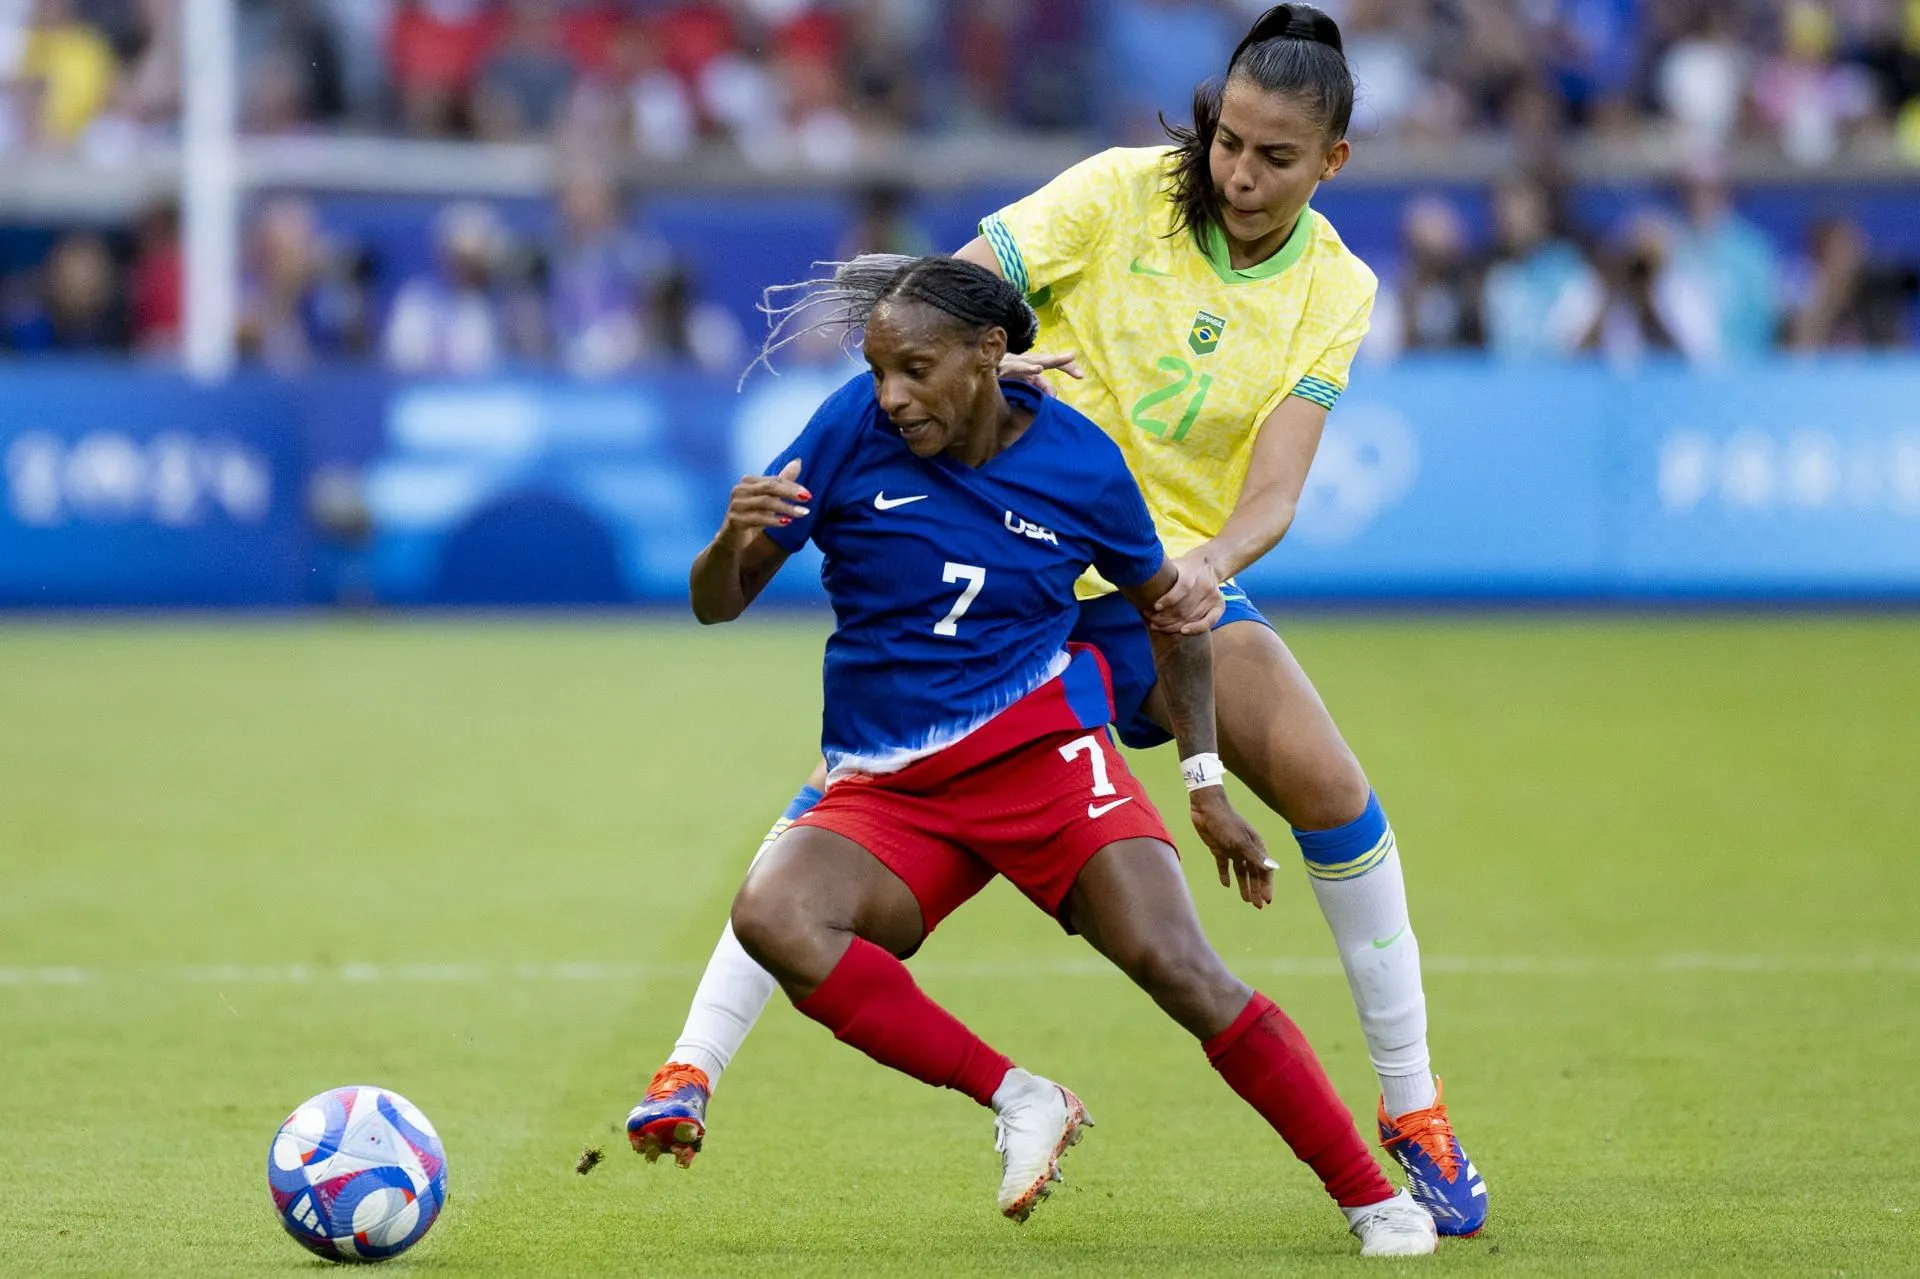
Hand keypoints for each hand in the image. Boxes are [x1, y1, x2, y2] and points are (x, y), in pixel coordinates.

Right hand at [720, 459, 808, 548]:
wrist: (733, 541)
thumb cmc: (753, 518)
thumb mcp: (770, 500)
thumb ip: (782, 482)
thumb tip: (798, 461)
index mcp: (748, 482)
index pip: (774, 480)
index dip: (792, 486)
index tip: (809, 495)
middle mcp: (740, 490)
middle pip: (769, 487)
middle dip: (790, 493)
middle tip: (807, 499)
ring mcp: (736, 505)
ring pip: (764, 502)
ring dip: (786, 508)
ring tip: (802, 513)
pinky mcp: (734, 520)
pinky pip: (757, 518)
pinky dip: (773, 520)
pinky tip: (786, 522)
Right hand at [997, 349, 1083, 393]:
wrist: (976, 372)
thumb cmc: (1002, 377)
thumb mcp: (1023, 382)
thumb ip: (1039, 386)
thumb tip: (1054, 396)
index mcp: (1029, 363)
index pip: (1049, 363)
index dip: (1065, 366)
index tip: (1081, 375)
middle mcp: (1022, 360)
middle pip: (1043, 359)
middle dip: (1059, 361)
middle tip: (1074, 361)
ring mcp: (1010, 363)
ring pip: (1028, 361)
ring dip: (1043, 362)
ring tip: (1058, 364)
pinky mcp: (1000, 369)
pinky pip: (1013, 368)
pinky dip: (1025, 368)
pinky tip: (1037, 369)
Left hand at [1150, 551, 1223, 634]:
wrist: (1208, 564)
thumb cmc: (1184, 567)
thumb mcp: (1173, 563)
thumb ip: (1160, 572)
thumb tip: (1137, 579)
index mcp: (1193, 572)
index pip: (1182, 587)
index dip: (1168, 599)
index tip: (1155, 607)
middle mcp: (1206, 584)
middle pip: (1185, 607)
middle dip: (1165, 617)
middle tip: (1150, 620)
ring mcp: (1213, 596)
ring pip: (1192, 616)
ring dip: (1173, 625)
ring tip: (1157, 626)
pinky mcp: (1219, 605)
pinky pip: (1209, 622)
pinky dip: (1197, 628)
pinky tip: (1183, 631)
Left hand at [1189, 787, 1272, 908]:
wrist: (1206, 808)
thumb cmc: (1225, 823)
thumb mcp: (1240, 842)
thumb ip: (1255, 856)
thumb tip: (1274, 868)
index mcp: (1255, 846)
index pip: (1264, 870)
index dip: (1266, 885)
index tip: (1267, 900)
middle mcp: (1246, 849)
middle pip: (1254, 873)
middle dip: (1257, 889)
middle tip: (1257, 906)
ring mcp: (1232, 849)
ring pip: (1241, 872)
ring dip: (1244, 885)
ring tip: (1246, 900)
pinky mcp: (1219, 849)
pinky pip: (1224, 866)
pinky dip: (1225, 875)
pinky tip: (1226, 885)